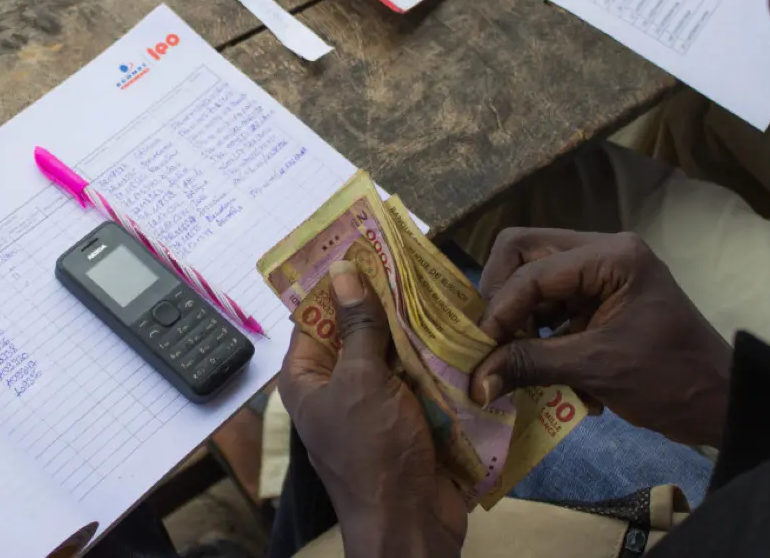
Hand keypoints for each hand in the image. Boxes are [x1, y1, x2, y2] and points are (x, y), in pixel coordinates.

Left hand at [280, 260, 466, 556]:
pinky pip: (421, 381)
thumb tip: (343, 272)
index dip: (337, 283)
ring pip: (395, 355)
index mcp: (309, 379)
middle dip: (385, 304)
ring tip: (443, 291)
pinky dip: (437, 363)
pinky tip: (460, 334)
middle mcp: (337, 389)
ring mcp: (375, 406)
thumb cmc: (375, 455)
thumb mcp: (363, 381)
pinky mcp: (409, 421)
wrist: (412, 524)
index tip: (364, 245)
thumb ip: (358, 327)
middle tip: (414, 262)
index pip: (316, 316)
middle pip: (359, 333)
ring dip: (417, 333)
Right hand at [468, 229, 732, 447]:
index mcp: (612, 255)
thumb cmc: (670, 380)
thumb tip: (474, 380)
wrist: (724, 406)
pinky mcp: (598, 300)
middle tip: (490, 342)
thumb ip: (530, 365)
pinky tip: (543, 371)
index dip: (500, 309)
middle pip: (524, 255)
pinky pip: (550, 306)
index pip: (532, 269)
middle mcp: (603, 251)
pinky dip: (539, 336)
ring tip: (514, 361)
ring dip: (520, 322)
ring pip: (533, 281)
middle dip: (502, 301)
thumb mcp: (597, 369)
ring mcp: (601, 274)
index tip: (478, 349)